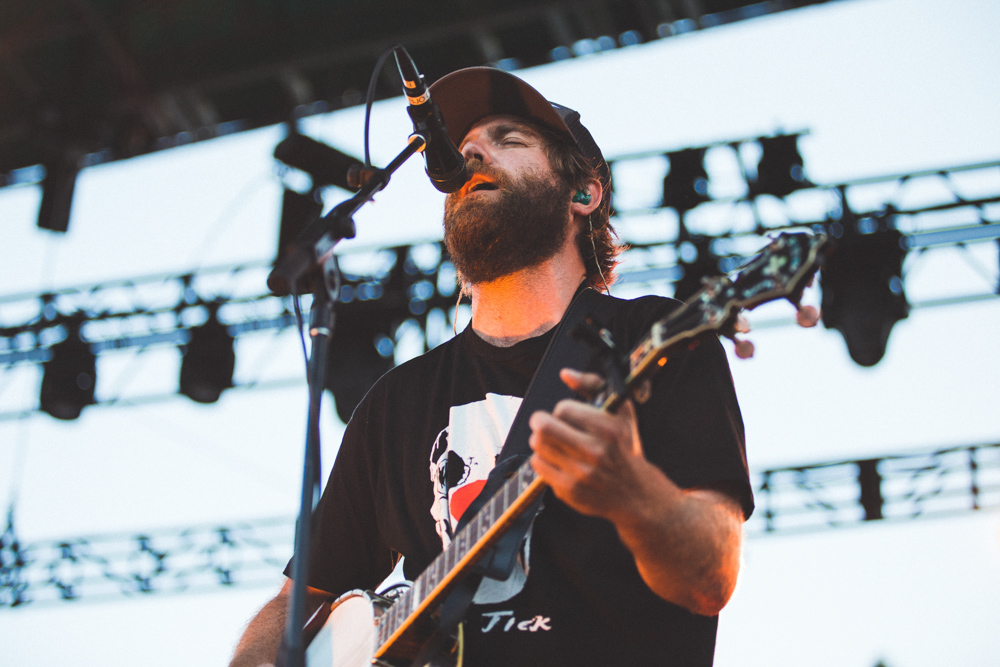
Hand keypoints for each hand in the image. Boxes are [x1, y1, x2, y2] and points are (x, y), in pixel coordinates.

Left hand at [527, 369, 663, 521]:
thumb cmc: (624, 447)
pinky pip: (538, 465)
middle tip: (544, 423)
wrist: (635, 494)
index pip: (563, 409)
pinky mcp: (569, 491)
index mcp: (609, 430)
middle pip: (544, 427)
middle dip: (541, 422)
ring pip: (537, 445)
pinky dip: (542, 459)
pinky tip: (556, 459)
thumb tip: (566, 374)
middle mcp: (596, 452)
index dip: (562, 410)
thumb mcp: (621, 411)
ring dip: (540, 440)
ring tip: (553, 441)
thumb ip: (593, 385)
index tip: (568, 416)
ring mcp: (581, 474)